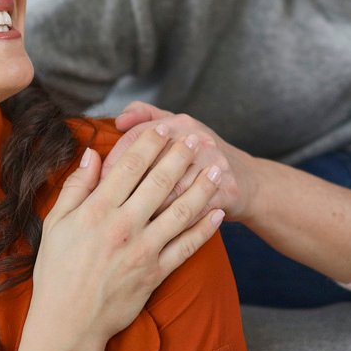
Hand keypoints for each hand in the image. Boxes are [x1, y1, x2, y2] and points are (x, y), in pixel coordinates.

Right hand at [18, 125, 224, 350]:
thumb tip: (92, 153)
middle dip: (181, 156)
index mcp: (96, 210)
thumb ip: (76, 186)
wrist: (68, 322)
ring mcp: (142, 251)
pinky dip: (205, 230)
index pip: (129, 166)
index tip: (164, 127)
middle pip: (160, 182)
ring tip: (216, 169)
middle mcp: (123, 226)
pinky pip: (187, 247)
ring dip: (202, 188)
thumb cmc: (58, 271)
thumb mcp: (56, 223)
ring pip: (180, 212)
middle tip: (197, 137)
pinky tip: (218, 213)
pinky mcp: (156, 273)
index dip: (150, 142)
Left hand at [107, 102, 256, 221]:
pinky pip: (191, 211)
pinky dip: (171, 223)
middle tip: (109, 204)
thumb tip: (120, 119)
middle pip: (153, 163)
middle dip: (128, 187)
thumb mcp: (178, 126)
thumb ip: (146, 116)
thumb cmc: (201, 155)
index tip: (102, 177)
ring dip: (148, 210)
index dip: (117, 157)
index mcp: (180, 122)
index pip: (139, 136)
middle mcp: (197, 139)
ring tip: (126, 223)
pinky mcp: (224, 192)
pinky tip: (153, 233)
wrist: (249, 182)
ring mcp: (213, 164)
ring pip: (170, 191)